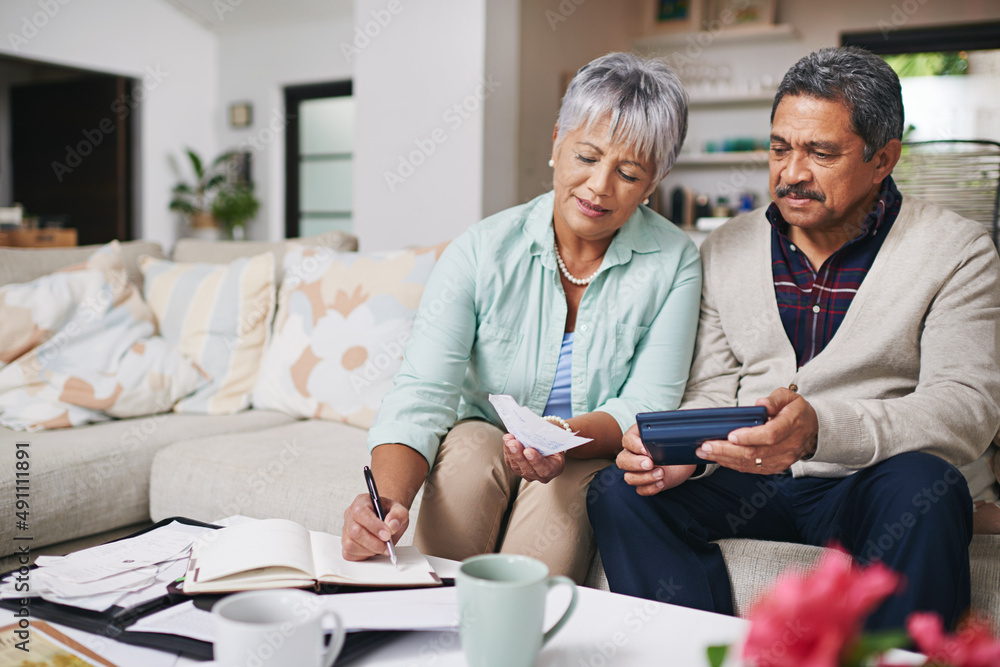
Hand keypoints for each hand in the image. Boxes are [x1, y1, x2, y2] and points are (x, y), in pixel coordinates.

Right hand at [341, 492, 408, 560]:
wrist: (386, 520)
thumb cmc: (390, 514)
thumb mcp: (400, 510)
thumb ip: (399, 515)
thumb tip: (392, 526)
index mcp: (362, 502)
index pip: (360, 512)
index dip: (373, 525)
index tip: (387, 535)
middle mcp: (350, 515)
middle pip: (354, 531)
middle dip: (374, 542)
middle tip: (387, 545)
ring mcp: (346, 530)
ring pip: (351, 544)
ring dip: (370, 550)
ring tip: (382, 546)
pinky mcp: (345, 544)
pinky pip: (350, 553)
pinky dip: (364, 555)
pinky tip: (373, 549)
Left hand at [503, 433, 564, 482]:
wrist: (549, 444)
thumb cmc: (555, 440)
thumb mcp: (556, 440)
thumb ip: (549, 438)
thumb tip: (535, 429)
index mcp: (555, 469)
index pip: (544, 469)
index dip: (536, 461)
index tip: (528, 451)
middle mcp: (541, 475)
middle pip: (527, 469)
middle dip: (518, 455)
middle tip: (513, 443)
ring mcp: (528, 474)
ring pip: (516, 467)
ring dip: (510, 452)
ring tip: (508, 439)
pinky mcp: (518, 470)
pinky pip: (510, 462)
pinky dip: (507, 450)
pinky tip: (506, 440)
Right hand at [616, 424, 695, 494]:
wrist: (683, 460)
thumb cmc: (675, 444)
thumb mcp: (673, 435)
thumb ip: (670, 432)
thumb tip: (675, 435)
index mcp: (637, 438)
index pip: (627, 440)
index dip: (634, 445)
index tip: (645, 449)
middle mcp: (633, 455)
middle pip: (622, 460)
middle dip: (635, 463)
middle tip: (650, 463)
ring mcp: (637, 471)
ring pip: (629, 477)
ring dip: (644, 477)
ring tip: (661, 473)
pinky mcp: (645, 484)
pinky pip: (640, 489)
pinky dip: (650, 488)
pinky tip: (661, 483)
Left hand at [695, 388, 817, 473]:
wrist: (812, 430)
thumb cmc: (796, 411)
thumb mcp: (788, 396)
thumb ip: (774, 399)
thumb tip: (760, 404)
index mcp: (791, 425)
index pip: (769, 435)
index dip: (749, 437)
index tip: (730, 435)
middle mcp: (788, 446)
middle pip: (755, 453)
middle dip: (727, 450)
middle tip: (705, 446)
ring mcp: (782, 460)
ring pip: (751, 463)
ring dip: (725, 459)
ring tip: (705, 453)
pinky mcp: (776, 467)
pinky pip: (753, 469)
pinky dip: (734, 464)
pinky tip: (718, 458)